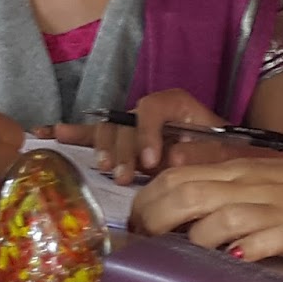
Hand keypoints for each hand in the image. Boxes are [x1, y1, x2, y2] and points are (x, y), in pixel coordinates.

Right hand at [48, 89, 232, 183]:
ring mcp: (132, 126)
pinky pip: (94, 134)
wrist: (234, 165)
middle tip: (126, 176)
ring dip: (104, 150)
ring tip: (108, 169)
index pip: (152, 107)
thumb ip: (205, 153)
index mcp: (176, 105)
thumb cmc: (231, 155)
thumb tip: (175, 156)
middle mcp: (149, 112)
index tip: (152, 162)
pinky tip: (48, 133)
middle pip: (125, 121)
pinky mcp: (122, 142)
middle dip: (123, 149)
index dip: (147, 132)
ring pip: (108, 131)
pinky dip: (73, 133)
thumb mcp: (228, 152)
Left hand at [130, 155, 282, 270]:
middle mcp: (253, 185)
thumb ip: (227, 193)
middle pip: (191, 193)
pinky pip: (275, 234)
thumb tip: (180, 214)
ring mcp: (280, 206)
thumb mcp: (264, 183)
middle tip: (145, 243)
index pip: (179, 177)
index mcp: (239, 173)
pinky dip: (253, 245)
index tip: (135, 226)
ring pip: (227, 212)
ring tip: (185, 252)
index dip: (150, 200)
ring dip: (200, 233)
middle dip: (159, 217)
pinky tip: (239, 256)